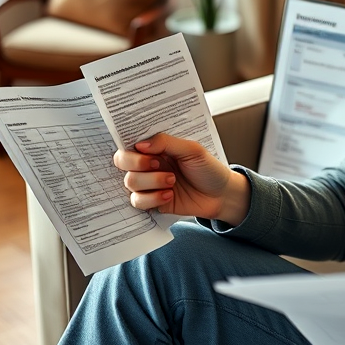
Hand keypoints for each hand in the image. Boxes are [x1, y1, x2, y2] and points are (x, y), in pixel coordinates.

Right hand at [113, 133, 250, 223]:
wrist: (221, 195)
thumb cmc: (208, 169)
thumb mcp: (192, 150)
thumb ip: (166, 143)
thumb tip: (140, 145)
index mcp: (156, 149)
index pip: (129, 145)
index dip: (131, 149)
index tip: (146, 151)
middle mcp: (148, 165)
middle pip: (122, 162)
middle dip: (137, 164)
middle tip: (158, 164)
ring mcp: (149, 184)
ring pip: (130, 182)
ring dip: (151, 181)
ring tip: (172, 181)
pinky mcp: (152, 202)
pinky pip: (138, 201)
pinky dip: (153, 199)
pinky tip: (169, 195)